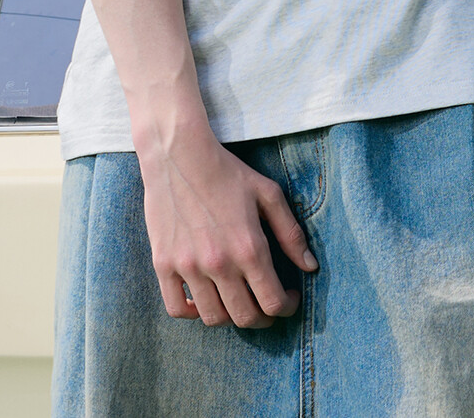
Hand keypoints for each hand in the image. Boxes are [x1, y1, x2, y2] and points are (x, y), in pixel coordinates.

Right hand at [137, 121, 316, 328]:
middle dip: (263, 317)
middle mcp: (219, 263)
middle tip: (266, 305)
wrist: (179, 154)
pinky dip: (192, 313)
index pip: (273, 302)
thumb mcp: (268, 194)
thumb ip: (290, 233)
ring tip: (237, 299)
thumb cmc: (227, 172)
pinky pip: (176, 309)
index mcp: (249, 247)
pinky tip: (204, 299)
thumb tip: (310, 266)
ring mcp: (188, 266)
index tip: (289, 298)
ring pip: (213, 318)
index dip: (287, 307)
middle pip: (245, 318)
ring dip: (230, 316)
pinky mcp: (162, 264)